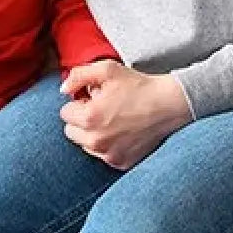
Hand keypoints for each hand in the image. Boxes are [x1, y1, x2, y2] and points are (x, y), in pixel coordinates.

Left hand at [59, 61, 191, 170]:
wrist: (170, 104)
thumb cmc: (140, 85)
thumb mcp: (108, 69)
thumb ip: (79, 75)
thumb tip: (63, 89)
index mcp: (89, 118)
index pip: (65, 113)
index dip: (80, 102)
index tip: (96, 98)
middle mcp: (96, 141)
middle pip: (71, 132)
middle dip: (82, 119)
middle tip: (104, 108)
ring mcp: (108, 155)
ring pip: (86, 144)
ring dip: (93, 133)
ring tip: (115, 119)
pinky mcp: (120, 163)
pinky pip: (103, 154)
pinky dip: (109, 145)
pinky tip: (124, 131)